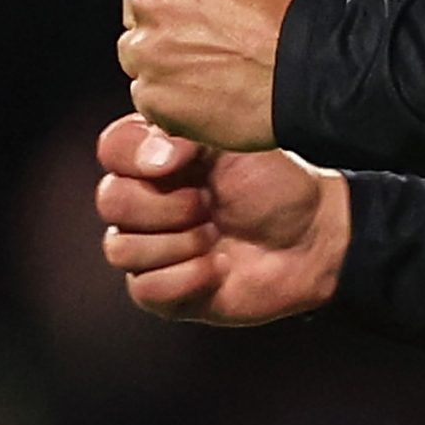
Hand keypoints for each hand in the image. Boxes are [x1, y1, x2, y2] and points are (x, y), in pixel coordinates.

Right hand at [92, 113, 349, 325]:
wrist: (313, 236)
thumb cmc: (277, 182)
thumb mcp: (235, 141)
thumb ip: (187, 133)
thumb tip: (155, 153)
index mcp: (159, 156)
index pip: (112, 148)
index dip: (135, 156)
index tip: (181, 161)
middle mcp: (149, 199)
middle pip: (111, 200)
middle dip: (163, 205)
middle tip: (207, 203)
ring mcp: (153, 246)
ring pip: (120, 248)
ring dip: (176, 243)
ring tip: (215, 235)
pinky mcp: (165, 291)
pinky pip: (145, 289)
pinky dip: (184, 278)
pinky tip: (216, 268)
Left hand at [115, 0, 309, 151]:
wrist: (301, 68)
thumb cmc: (280, 7)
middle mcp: (146, 0)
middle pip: (135, 8)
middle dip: (161, 16)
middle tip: (207, 29)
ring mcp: (144, 52)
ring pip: (138, 52)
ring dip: (162, 57)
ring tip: (212, 61)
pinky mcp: (150, 95)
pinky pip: (148, 92)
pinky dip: (170, 94)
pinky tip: (208, 87)